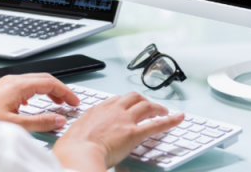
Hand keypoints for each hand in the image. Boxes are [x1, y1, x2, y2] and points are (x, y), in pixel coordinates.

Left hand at [0, 73, 79, 132]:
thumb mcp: (16, 125)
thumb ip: (40, 123)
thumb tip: (58, 120)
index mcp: (18, 85)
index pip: (50, 83)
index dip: (65, 92)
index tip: (74, 102)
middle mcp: (12, 80)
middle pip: (43, 79)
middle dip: (59, 90)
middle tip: (70, 102)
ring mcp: (6, 83)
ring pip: (34, 81)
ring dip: (48, 91)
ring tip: (56, 103)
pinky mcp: (1, 89)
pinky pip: (25, 86)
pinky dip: (36, 93)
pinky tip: (35, 104)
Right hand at [52, 92, 184, 171]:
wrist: (77, 153)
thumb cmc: (71, 149)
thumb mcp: (74, 136)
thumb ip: (82, 136)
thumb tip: (83, 144)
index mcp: (97, 110)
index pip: (115, 100)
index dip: (125, 103)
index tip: (128, 106)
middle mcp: (112, 110)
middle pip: (133, 97)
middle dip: (143, 100)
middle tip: (149, 106)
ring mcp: (124, 119)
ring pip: (146, 105)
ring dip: (157, 107)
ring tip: (164, 112)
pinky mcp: (134, 132)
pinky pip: (156, 124)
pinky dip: (170, 120)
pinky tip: (179, 119)